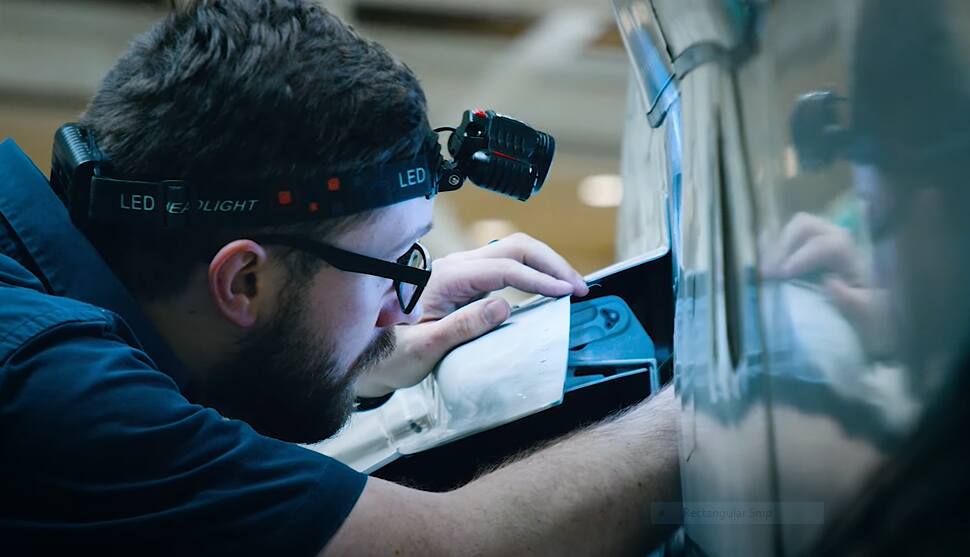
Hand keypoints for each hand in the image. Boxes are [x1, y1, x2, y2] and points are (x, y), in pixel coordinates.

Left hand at [355, 233, 589, 397]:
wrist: (364, 350)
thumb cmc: (389, 351)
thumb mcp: (423, 347)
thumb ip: (462, 327)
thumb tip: (504, 306)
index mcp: (447, 278)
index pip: (506, 268)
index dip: (541, 279)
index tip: (568, 294)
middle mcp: (455, 267)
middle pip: (515, 247)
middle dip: (552, 263)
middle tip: (581, 288)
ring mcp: (461, 272)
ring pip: (512, 252)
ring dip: (544, 265)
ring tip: (571, 286)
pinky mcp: (464, 281)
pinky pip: (505, 266)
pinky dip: (532, 272)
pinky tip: (546, 288)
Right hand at [762, 212, 893, 358]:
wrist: (875, 322)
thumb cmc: (872, 319)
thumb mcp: (869, 316)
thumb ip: (853, 300)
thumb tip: (828, 282)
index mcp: (854, 256)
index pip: (828, 244)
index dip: (803, 256)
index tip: (783, 275)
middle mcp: (838, 241)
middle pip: (806, 226)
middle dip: (784, 245)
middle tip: (769, 272)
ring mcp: (821, 243)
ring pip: (795, 228)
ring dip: (777, 247)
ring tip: (766, 271)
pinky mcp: (807, 251)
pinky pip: (787, 238)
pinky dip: (773, 246)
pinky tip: (764, 262)